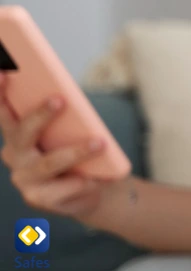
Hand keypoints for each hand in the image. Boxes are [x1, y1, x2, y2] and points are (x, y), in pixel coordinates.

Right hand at [0, 73, 122, 220]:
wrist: (93, 187)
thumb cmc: (79, 151)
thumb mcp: (71, 131)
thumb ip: (63, 115)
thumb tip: (65, 96)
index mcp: (16, 134)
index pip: (4, 111)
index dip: (0, 92)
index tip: (5, 71)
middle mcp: (13, 155)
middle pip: (22, 133)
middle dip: (40, 115)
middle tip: (60, 99)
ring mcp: (24, 179)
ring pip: (49, 162)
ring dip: (76, 152)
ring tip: (100, 143)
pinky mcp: (39, 199)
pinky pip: (64, 186)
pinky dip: (83, 180)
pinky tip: (96, 177)